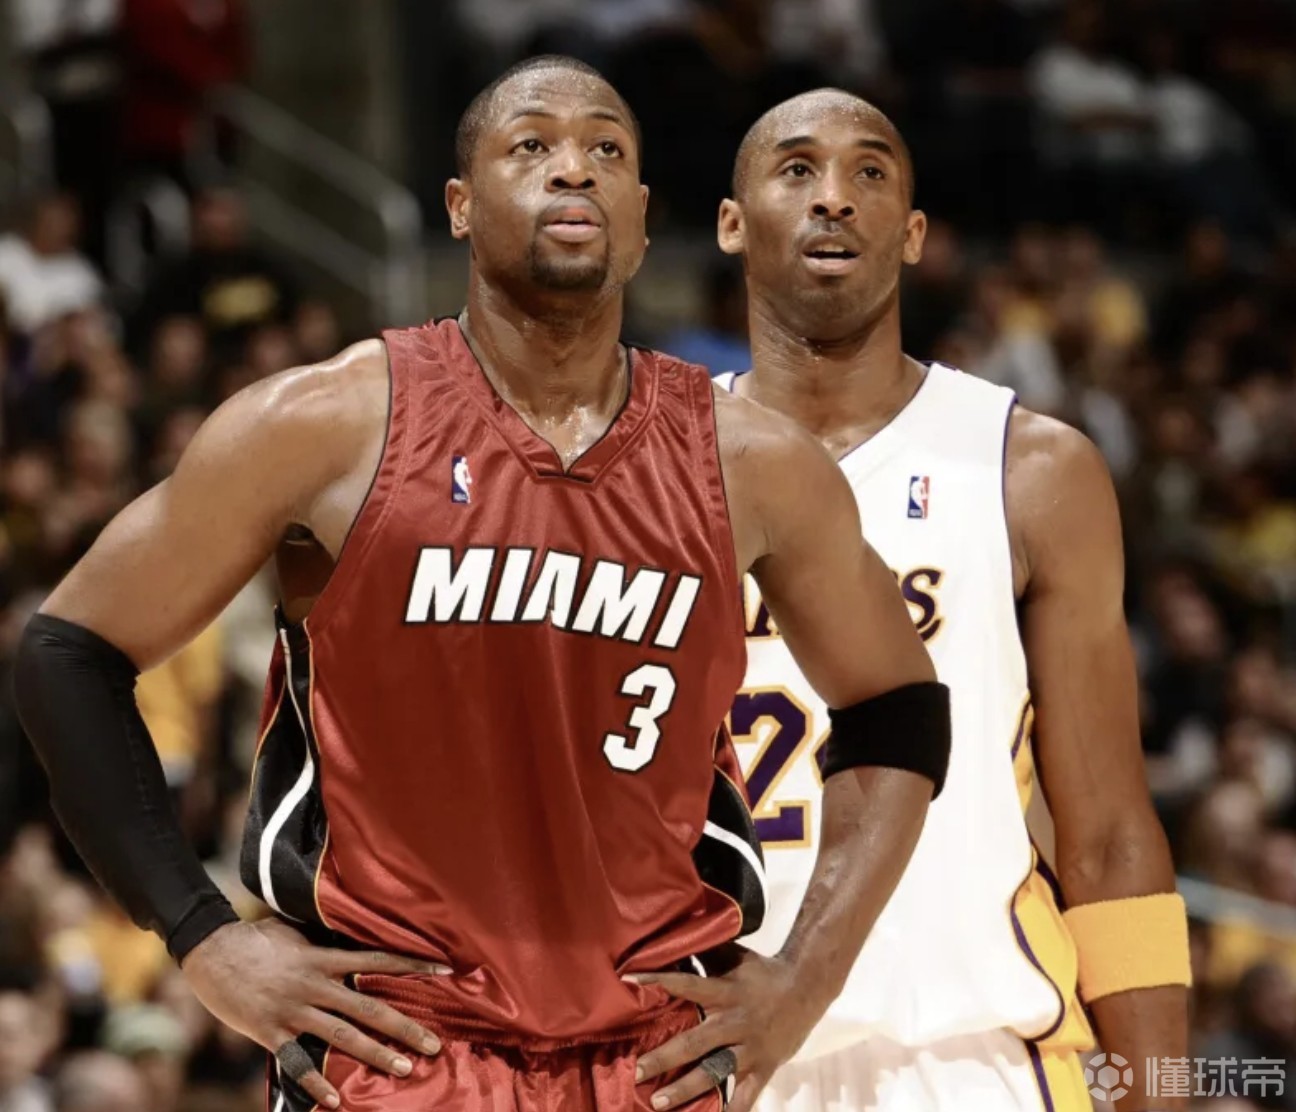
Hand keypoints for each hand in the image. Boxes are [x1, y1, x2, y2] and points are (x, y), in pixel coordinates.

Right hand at [181, 918, 449, 1108]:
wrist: (211, 952)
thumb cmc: (256, 937)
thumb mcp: (297, 931)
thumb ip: (325, 938)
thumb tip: (352, 933)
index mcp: (325, 957)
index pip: (379, 960)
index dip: (414, 965)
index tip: (448, 971)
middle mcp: (316, 985)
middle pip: (370, 1007)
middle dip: (404, 1027)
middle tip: (436, 1044)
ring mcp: (295, 1011)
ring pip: (344, 1036)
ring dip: (376, 1054)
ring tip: (405, 1068)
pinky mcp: (272, 1032)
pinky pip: (298, 1061)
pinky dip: (316, 1083)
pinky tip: (336, 1101)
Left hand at [629, 949, 820, 1111]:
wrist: (808, 986)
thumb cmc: (763, 972)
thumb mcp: (735, 957)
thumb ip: (706, 953)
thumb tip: (673, 940)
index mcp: (725, 991)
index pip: (687, 983)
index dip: (659, 981)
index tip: (630, 980)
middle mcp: (735, 1021)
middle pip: (696, 1041)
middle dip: (665, 1057)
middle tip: (637, 1070)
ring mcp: (750, 1047)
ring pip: (716, 1071)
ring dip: (686, 1087)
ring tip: (659, 1102)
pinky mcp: (764, 1066)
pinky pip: (747, 1095)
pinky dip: (733, 1110)